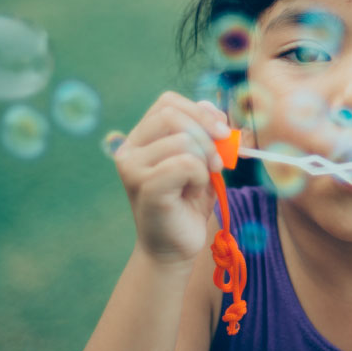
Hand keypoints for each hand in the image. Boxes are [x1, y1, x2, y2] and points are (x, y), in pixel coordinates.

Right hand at [113, 92, 231, 264]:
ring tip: (199, 184)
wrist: (175, 248)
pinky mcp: (145, 186)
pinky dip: (199, 177)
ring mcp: (132, 168)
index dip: (199, 111)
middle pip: (172, 115)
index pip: (167, 103)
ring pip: (183, 140)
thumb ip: (207, 133)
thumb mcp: (203, 162)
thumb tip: (213, 108)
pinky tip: (192, 193)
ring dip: (204, 161)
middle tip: (218, 161)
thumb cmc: (188, 204)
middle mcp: (129, 150)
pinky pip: (185, 163)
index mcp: (140, 138)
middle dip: (206, 133)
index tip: (223, 130)